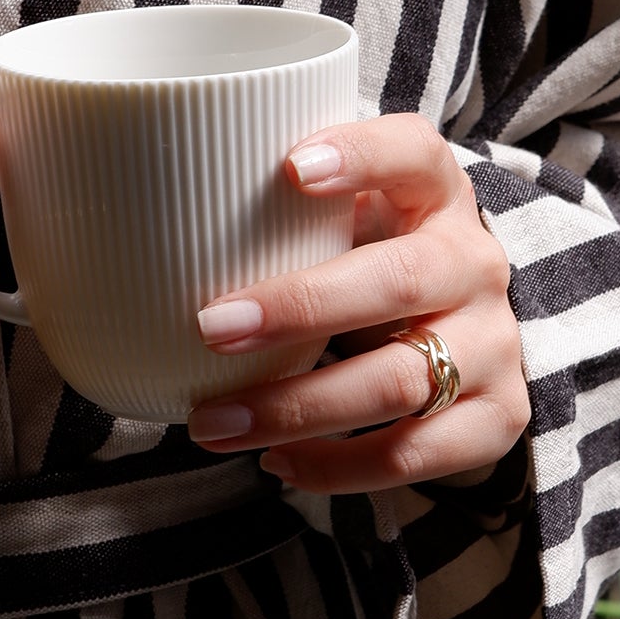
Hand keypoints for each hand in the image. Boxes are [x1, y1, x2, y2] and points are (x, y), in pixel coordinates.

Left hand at [188, 115, 529, 493]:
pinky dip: (338, 464)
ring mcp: (495, 344)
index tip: (289, 167)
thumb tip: (120, 225)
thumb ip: (280, 215)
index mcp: (437, 197)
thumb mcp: (350, 225)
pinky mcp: (499, 416)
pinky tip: (276, 460)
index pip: (414, 153)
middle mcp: (476, 265)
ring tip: (212, 423)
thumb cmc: (373, 267)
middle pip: (397, 281)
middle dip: (299, 308)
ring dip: (296, 406)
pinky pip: (416, 452)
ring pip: (398, 381)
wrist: (469, 338)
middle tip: (210, 328)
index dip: (361, 156)